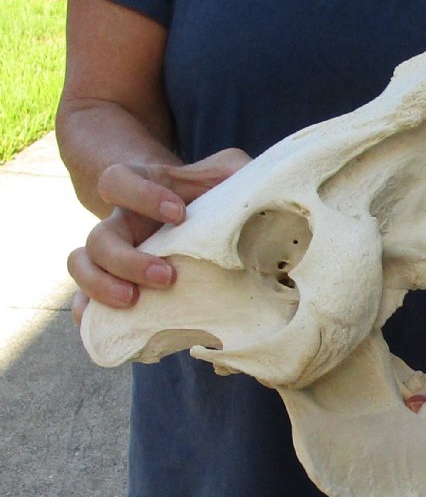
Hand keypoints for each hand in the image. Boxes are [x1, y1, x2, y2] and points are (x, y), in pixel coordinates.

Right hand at [67, 148, 250, 322]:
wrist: (200, 214)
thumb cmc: (212, 190)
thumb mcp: (226, 173)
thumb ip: (240, 171)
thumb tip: (270, 185)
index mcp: (141, 187)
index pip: (118, 180)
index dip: (142, 196)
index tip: (179, 213)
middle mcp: (122, 221)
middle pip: (99, 237)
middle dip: (128, 260)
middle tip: (166, 276)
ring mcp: (116, 253)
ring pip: (84, 265)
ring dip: (103, 286)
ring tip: (134, 301)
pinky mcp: (119, 281)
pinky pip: (85, 299)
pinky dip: (88, 313)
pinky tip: (101, 325)